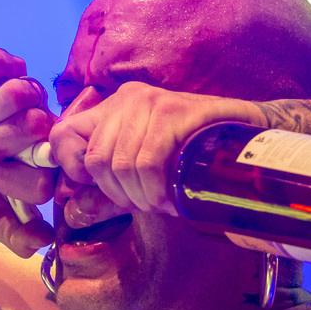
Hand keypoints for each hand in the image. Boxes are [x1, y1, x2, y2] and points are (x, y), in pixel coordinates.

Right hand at [0, 48, 55, 256]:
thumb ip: (10, 231)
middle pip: (39, 126)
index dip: (14, 175)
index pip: (49, 169)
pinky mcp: (0, 66)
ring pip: (22, 92)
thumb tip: (43, 244)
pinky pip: (2, 63)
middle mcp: (39, 123)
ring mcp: (22, 91)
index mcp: (42, 161)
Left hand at [49, 81, 257, 217]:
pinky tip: (169, 198)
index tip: (97, 189)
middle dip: (118, 194)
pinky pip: (147, 161)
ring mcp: (148, 102)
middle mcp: (125, 99)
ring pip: (119, 164)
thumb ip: (110, 190)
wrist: (248, 133)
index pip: (62, 136)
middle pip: (94, 160)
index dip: (71, 169)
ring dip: (140, 196)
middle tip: (145, 204)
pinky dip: (155, 189)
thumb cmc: (194, 155)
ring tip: (161, 203)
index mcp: (111, 108)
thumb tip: (75, 211)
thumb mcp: (144, 173)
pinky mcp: (171, 110)